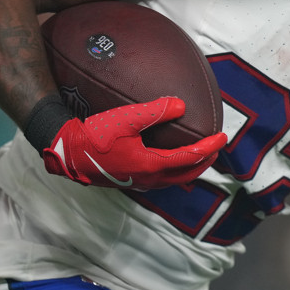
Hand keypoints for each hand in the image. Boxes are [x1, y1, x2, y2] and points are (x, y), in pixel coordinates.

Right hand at [42, 97, 226, 188]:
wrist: (67, 153)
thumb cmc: (95, 135)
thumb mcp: (126, 118)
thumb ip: (155, 111)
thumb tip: (182, 106)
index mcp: (151, 165)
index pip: (191, 158)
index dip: (210, 147)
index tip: (223, 137)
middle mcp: (148, 179)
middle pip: (187, 174)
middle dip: (205, 161)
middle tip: (216, 148)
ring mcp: (138, 183)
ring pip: (174, 179)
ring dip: (190, 167)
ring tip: (199, 154)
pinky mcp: (129, 181)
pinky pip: (160, 179)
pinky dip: (174, 170)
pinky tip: (170, 158)